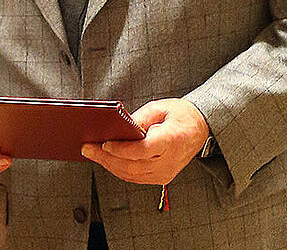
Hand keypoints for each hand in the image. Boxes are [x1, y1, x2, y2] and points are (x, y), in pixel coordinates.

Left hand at [80, 98, 209, 184]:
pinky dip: (119, 169)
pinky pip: (136, 177)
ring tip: (91, 153)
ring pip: (132, 174)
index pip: (142, 150)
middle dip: (106, 158)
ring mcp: (166, 172)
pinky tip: (106, 160)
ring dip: (109, 165)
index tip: (104, 143)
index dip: (121, 149)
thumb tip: (116, 128)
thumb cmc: (179, 115)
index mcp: (171, 140)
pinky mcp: (163, 177)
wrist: (200, 128)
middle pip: (133, 165)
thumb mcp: (159, 108)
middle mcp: (169, 160)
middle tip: (86, 148)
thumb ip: (138, 119)